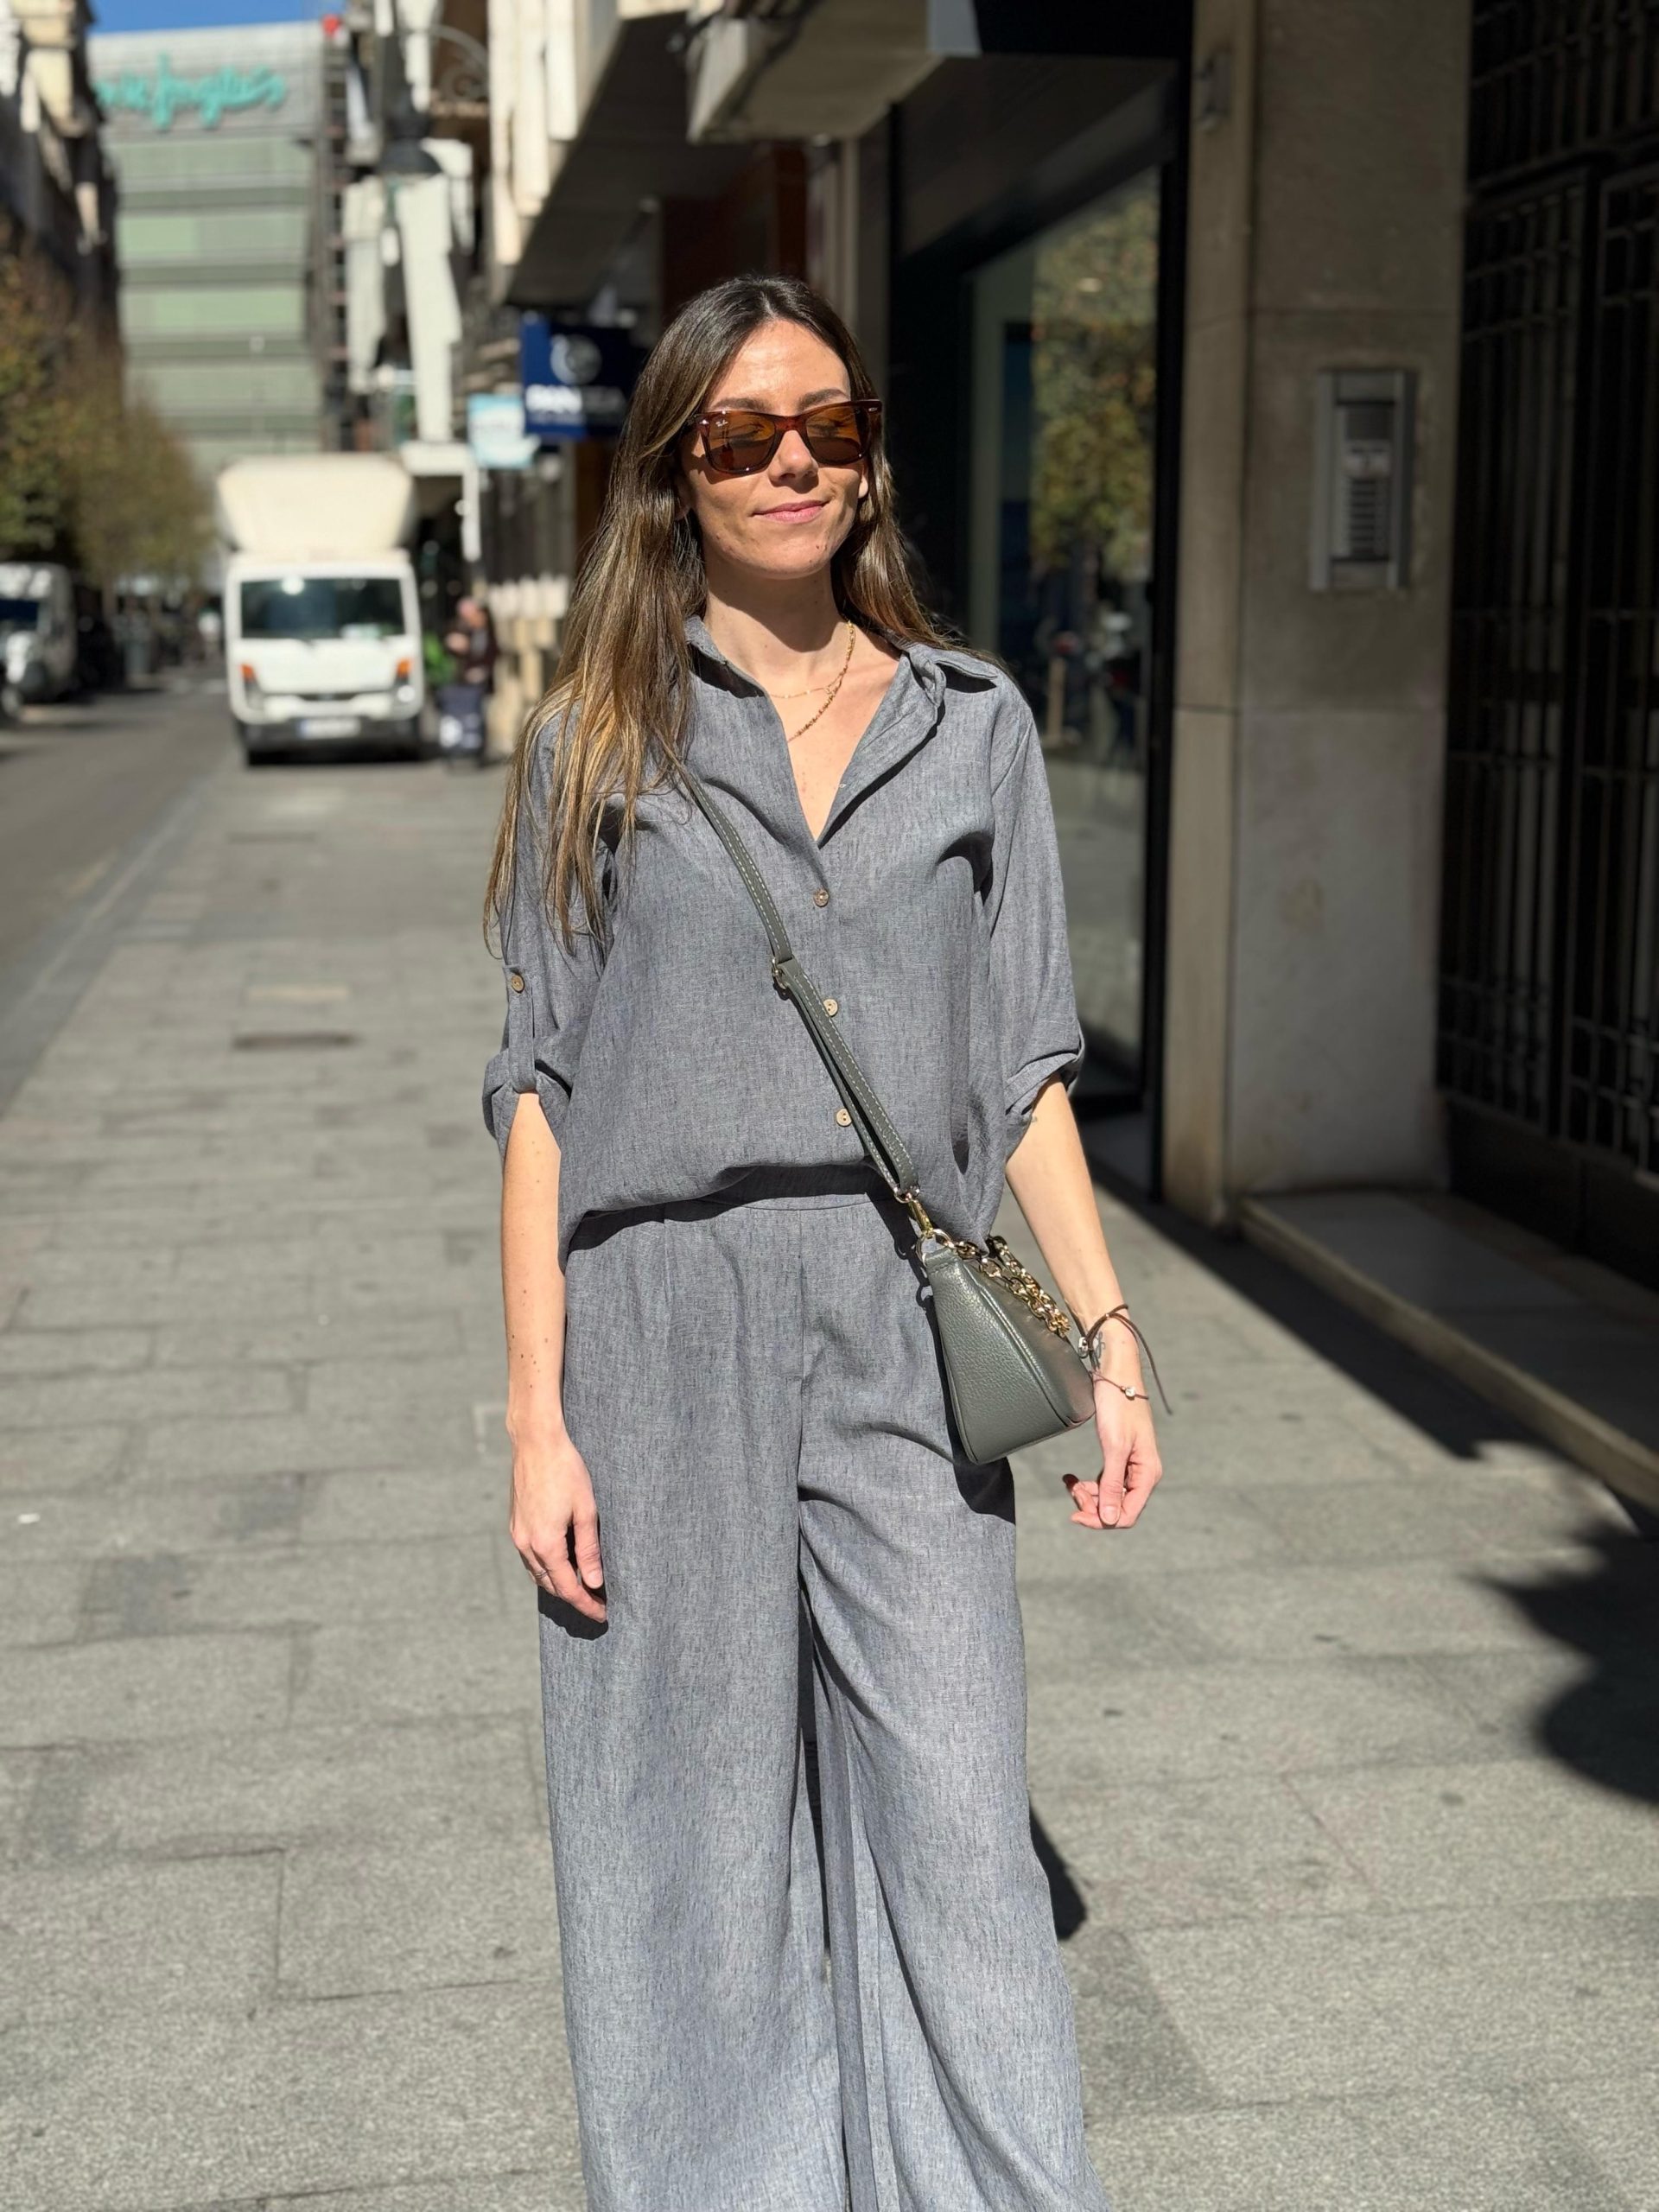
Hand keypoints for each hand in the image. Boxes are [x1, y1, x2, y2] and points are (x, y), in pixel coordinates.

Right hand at [509, 1424, 605, 1618]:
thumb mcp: (586, 1511)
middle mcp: (526, 1544)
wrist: (536, 1442)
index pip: (568, 1588)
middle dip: (574, 1598)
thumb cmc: (566, 1470)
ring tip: (583, 1587)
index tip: (603, 1615)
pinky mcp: (515, 1524)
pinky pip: (530, 1558)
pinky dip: (546, 1568)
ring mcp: (517, 1535)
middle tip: (598, 1603)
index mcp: (545, 1544)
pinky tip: (562, 1564)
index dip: (586, 1605)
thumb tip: (594, 1582)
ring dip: (558, 1584)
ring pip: (538, 1573)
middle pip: (551, 1585)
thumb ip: (589, 1550)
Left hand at [1063, 1378, 1162, 1530]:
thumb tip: (1111, 1519)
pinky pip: (1104, 1482)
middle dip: (1092, 1505)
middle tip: (1072, 1489)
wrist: (1117, 1375)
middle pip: (1117, 1508)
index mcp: (1147, 1474)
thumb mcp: (1114, 1447)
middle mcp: (1142, 1474)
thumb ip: (1113, 1485)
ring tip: (1071, 1482)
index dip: (1101, 1520)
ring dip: (1088, 1495)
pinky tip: (1072, 1479)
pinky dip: (1088, 1484)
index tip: (1075, 1514)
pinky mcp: (1119, 1458)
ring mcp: (1131, 1466)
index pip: (1127, 1515)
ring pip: (1108, 1497)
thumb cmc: (1119, 1406)